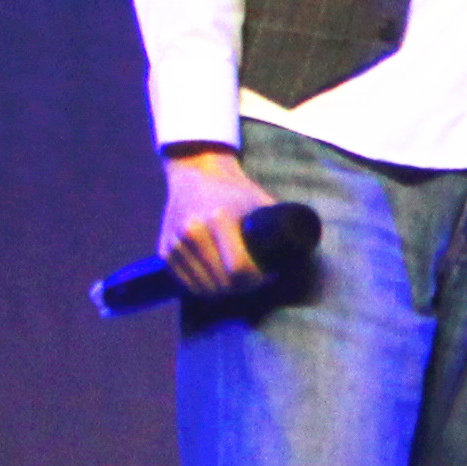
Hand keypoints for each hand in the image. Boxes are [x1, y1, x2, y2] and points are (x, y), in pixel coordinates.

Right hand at [158, 146, 277, 296]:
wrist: (195, 173)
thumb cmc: (235, 189)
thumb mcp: (259, 201)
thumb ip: (279, 226)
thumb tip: (301, 252)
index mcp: (219, 220)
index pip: (239, 270)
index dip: (258, 280)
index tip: (268, 276)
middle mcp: (193, 232)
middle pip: (222, 283)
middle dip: (242, 289)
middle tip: (255, 282)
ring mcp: (176, 243)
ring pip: (202, 288)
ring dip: (222, 292)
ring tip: (237, 283)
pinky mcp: (164, 251)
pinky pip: (184, 284)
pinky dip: (201, 289)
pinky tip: (216, 282)